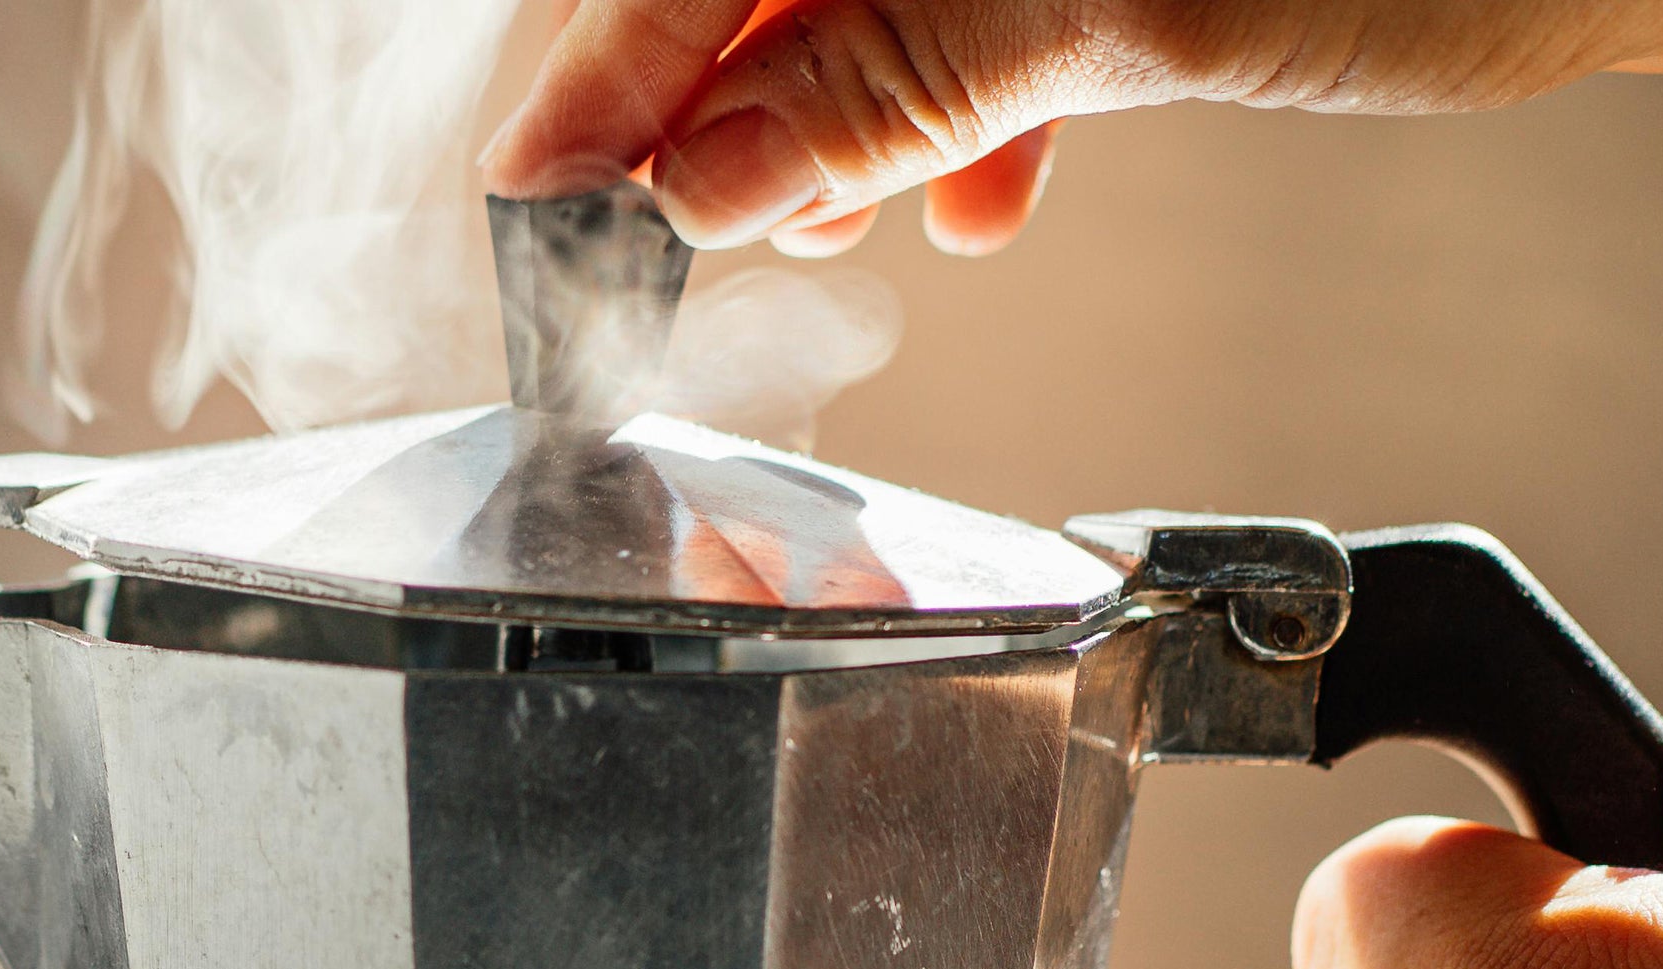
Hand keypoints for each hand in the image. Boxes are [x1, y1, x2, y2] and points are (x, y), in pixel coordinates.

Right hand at [481, 0, 1662, 254]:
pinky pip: (979, 7)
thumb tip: (704, 171)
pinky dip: (958, 106)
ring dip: (832, 122)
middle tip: (668, 250)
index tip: (542, 200)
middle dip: (715, 111)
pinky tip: (973, 194)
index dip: (605, 75)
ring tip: (834, 234)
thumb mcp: (1119, 1)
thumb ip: (886, 74)